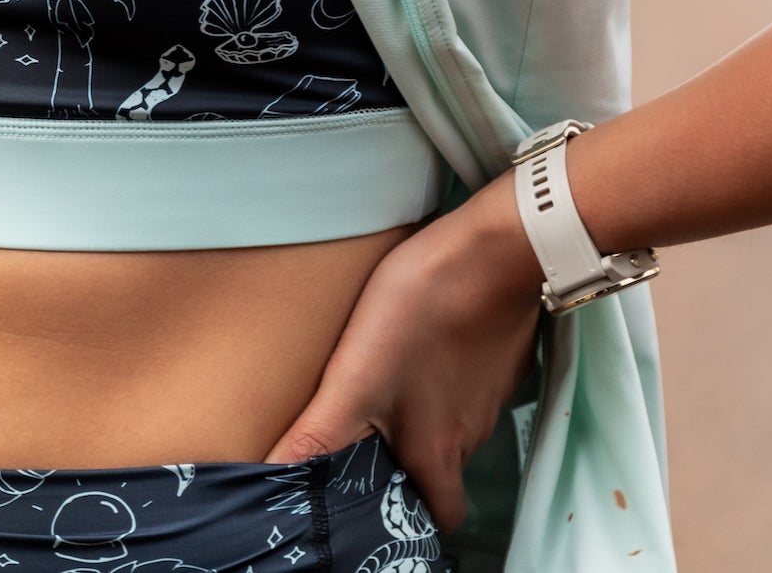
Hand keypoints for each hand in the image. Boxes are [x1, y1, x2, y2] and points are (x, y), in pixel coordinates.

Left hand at [261, 175, 542, 533]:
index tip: (384, 510)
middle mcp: (470, 431)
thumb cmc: (422, 310)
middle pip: (443, 467)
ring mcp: (490, 389)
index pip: (439, 515)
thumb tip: (273, 479)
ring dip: (426, 412)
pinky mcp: (498, 350)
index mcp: (438, 451)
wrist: (492, 249)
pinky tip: (422, 343)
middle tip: (373, 436)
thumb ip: (318, 436)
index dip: (415, 521)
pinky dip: (447, 371)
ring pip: (456, 421)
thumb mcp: (355, 377)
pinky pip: (470, 379)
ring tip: (389, 384)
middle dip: (411, 459)